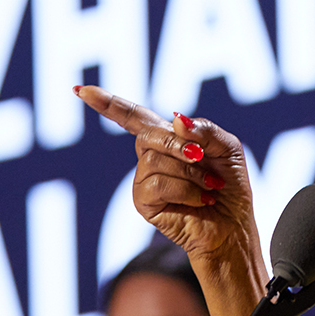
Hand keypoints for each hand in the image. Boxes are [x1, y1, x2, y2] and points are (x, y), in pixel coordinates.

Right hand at [75, 86, 260, 264]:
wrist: (234, 225)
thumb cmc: (230, 186)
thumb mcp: (227, 147)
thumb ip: (205, 130)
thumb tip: (175, 120)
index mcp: (168, 138)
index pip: (133, 117)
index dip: (108, 103)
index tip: (81, 90)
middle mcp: (150, 157)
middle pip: (147, 134)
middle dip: (179, 146)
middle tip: (203, 159)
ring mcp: (144, 180)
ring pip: (154, 160)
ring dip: (190, 172)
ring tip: (208, 186)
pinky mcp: (144, 202)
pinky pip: (156, 184)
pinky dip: (185, 190)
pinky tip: (200, 201)